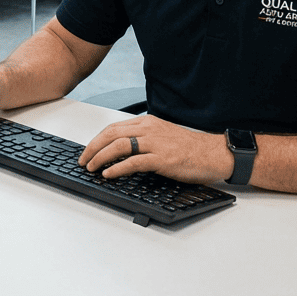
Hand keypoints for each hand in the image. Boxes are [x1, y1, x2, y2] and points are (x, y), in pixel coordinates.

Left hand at [78, 115, 232, 184]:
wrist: (213, 154)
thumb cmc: (190, 148)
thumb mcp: (162, 135)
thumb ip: (143, 138)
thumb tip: (120, 149)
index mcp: (147, 122)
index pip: (114, 127)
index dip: (97, 139)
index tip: (88, 150)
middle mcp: (149, 129)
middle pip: (111, 134)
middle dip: (92, 147)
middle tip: (83, 160)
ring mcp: (155, 143)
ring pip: (118, 145)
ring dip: (100, 157)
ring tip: (92, 167)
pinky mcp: (162, 158)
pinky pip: (133, 162)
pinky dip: (117, 167)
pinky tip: (109, 173)